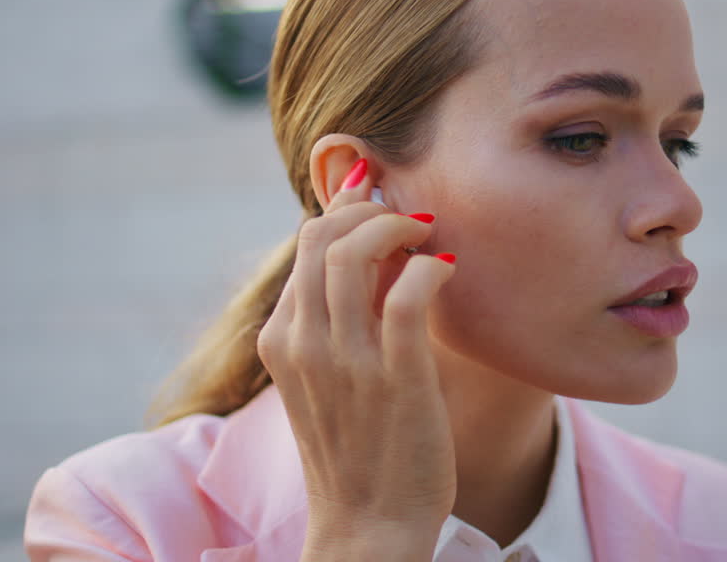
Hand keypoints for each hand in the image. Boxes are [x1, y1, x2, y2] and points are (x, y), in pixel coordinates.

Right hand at [256, 159, 457, 559]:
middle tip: (409, 219)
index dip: (348, 209)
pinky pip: (411, 292)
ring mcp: (346, 360)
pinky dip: (431, 267)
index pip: (307, 242)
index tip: (382, 199)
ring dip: (400, 227)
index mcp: (280, 339)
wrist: (369, 527)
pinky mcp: (397, 376)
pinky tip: (445, 270)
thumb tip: (369, 247)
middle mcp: (303, 342)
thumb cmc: (358, 448)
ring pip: (358, 250)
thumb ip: (337, 316)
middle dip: (371, 208)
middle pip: (325, 233)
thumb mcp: (327, 376)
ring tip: (427, 237)